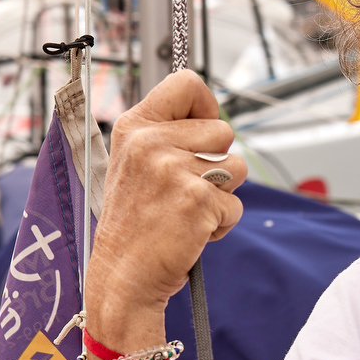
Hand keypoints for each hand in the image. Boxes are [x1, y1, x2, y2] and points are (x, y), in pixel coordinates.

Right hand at [88, 71, 247, 323]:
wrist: (123, 275)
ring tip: (186, 212)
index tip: (204, 130)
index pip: (187, 83)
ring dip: (222, 195)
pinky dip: (221, 223)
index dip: (206, 105)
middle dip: (218, 163)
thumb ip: (166, 136)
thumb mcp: (134, 165)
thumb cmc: (134, 225)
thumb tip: (212, 118)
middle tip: (185, 190)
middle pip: (224, 131)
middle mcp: (151, 143)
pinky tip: (191, 232)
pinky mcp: (198, 200)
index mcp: (134, 127)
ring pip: (237, 168)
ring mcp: (175, 170)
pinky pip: (236, 205)